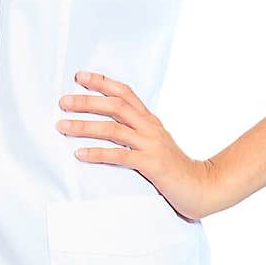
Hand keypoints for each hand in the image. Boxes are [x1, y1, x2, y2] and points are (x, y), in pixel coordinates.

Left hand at [55, 70, 224, 221]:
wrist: (203, 188)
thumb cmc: (174, 169)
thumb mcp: (156, 143)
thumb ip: (137, 133)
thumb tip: (108, 125)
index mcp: (150, 121)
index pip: (125, 93)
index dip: (102, 82)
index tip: (79, 76)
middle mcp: (150, 128)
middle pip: (116, 105)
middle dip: (87, 101)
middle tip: (63, 101)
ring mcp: (152, 145)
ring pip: (114, 128)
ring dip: (85, 125)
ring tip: (62, 125)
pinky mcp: (152, 164)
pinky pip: (120, 156)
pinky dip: (97, 153)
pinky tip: (79, 153)